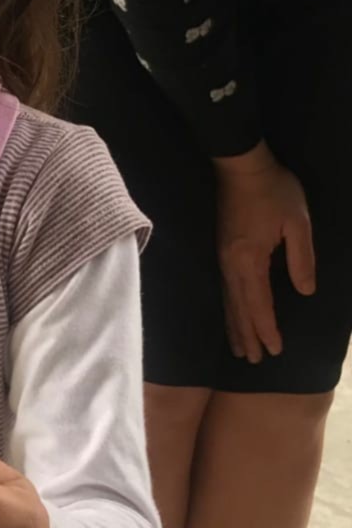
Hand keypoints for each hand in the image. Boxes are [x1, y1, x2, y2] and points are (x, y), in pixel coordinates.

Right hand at [214, 142, 315, 362]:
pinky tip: (232, 315)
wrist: (241, 166)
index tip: (275, 351)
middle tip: (254, 361)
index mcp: (249, 260)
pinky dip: (228, 308)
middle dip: (248, 336)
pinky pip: (224, 289)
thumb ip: (302, 259)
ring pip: (228, 301)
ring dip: (235, 327)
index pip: (259, 304)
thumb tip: (305, 291)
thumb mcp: (298, 223)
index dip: (267, 329)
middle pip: (239, 308)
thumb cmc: (274, 191)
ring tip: (239, 349)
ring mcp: (222, 257)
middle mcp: (231, 264)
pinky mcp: (221, 250)